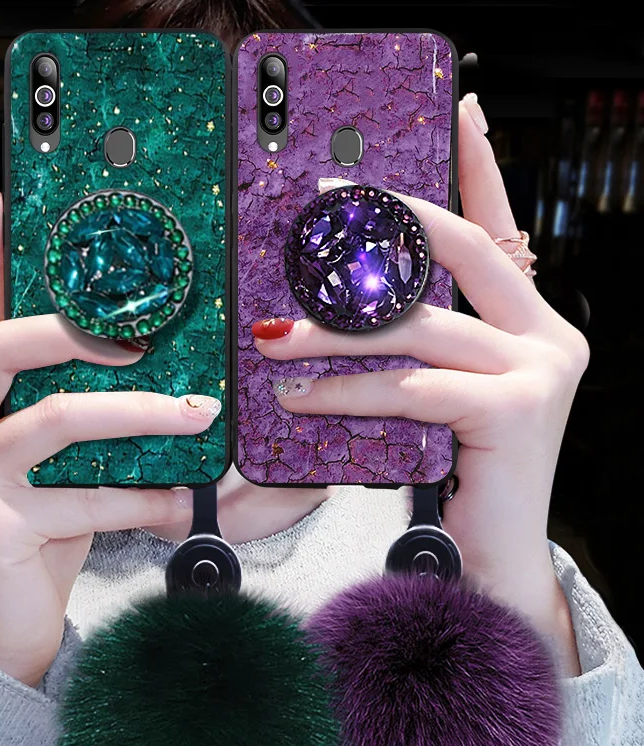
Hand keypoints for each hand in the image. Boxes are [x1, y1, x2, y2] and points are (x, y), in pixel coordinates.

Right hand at [0, 184, 218, 685]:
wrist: (6, 628)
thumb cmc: (39, 534)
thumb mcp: (56, 465)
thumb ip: (75, 414)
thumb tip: (149, 364)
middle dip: (78, 332)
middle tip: (146, 341)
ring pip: (56, 419)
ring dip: (140, 413)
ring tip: (197, 414)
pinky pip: (83, 494)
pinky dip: (143, 495)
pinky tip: (180, 499)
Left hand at [253, 97, 587, 674]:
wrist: (485, 560)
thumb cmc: (452, 471)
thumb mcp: (433, 391)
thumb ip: (413, 341)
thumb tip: (344, 298)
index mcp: (531, 322)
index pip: (503, 227)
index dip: (482, 165)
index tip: (460, 108)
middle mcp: (549, 335)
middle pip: (460, 252)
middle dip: (387, 228)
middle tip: (320, 211)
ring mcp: (542, 370)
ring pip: (419, 326)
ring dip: (334, 332)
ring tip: (273, 339)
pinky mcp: (516, 410)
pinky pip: (410, 385)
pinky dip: (347, 389)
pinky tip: (299, 397)